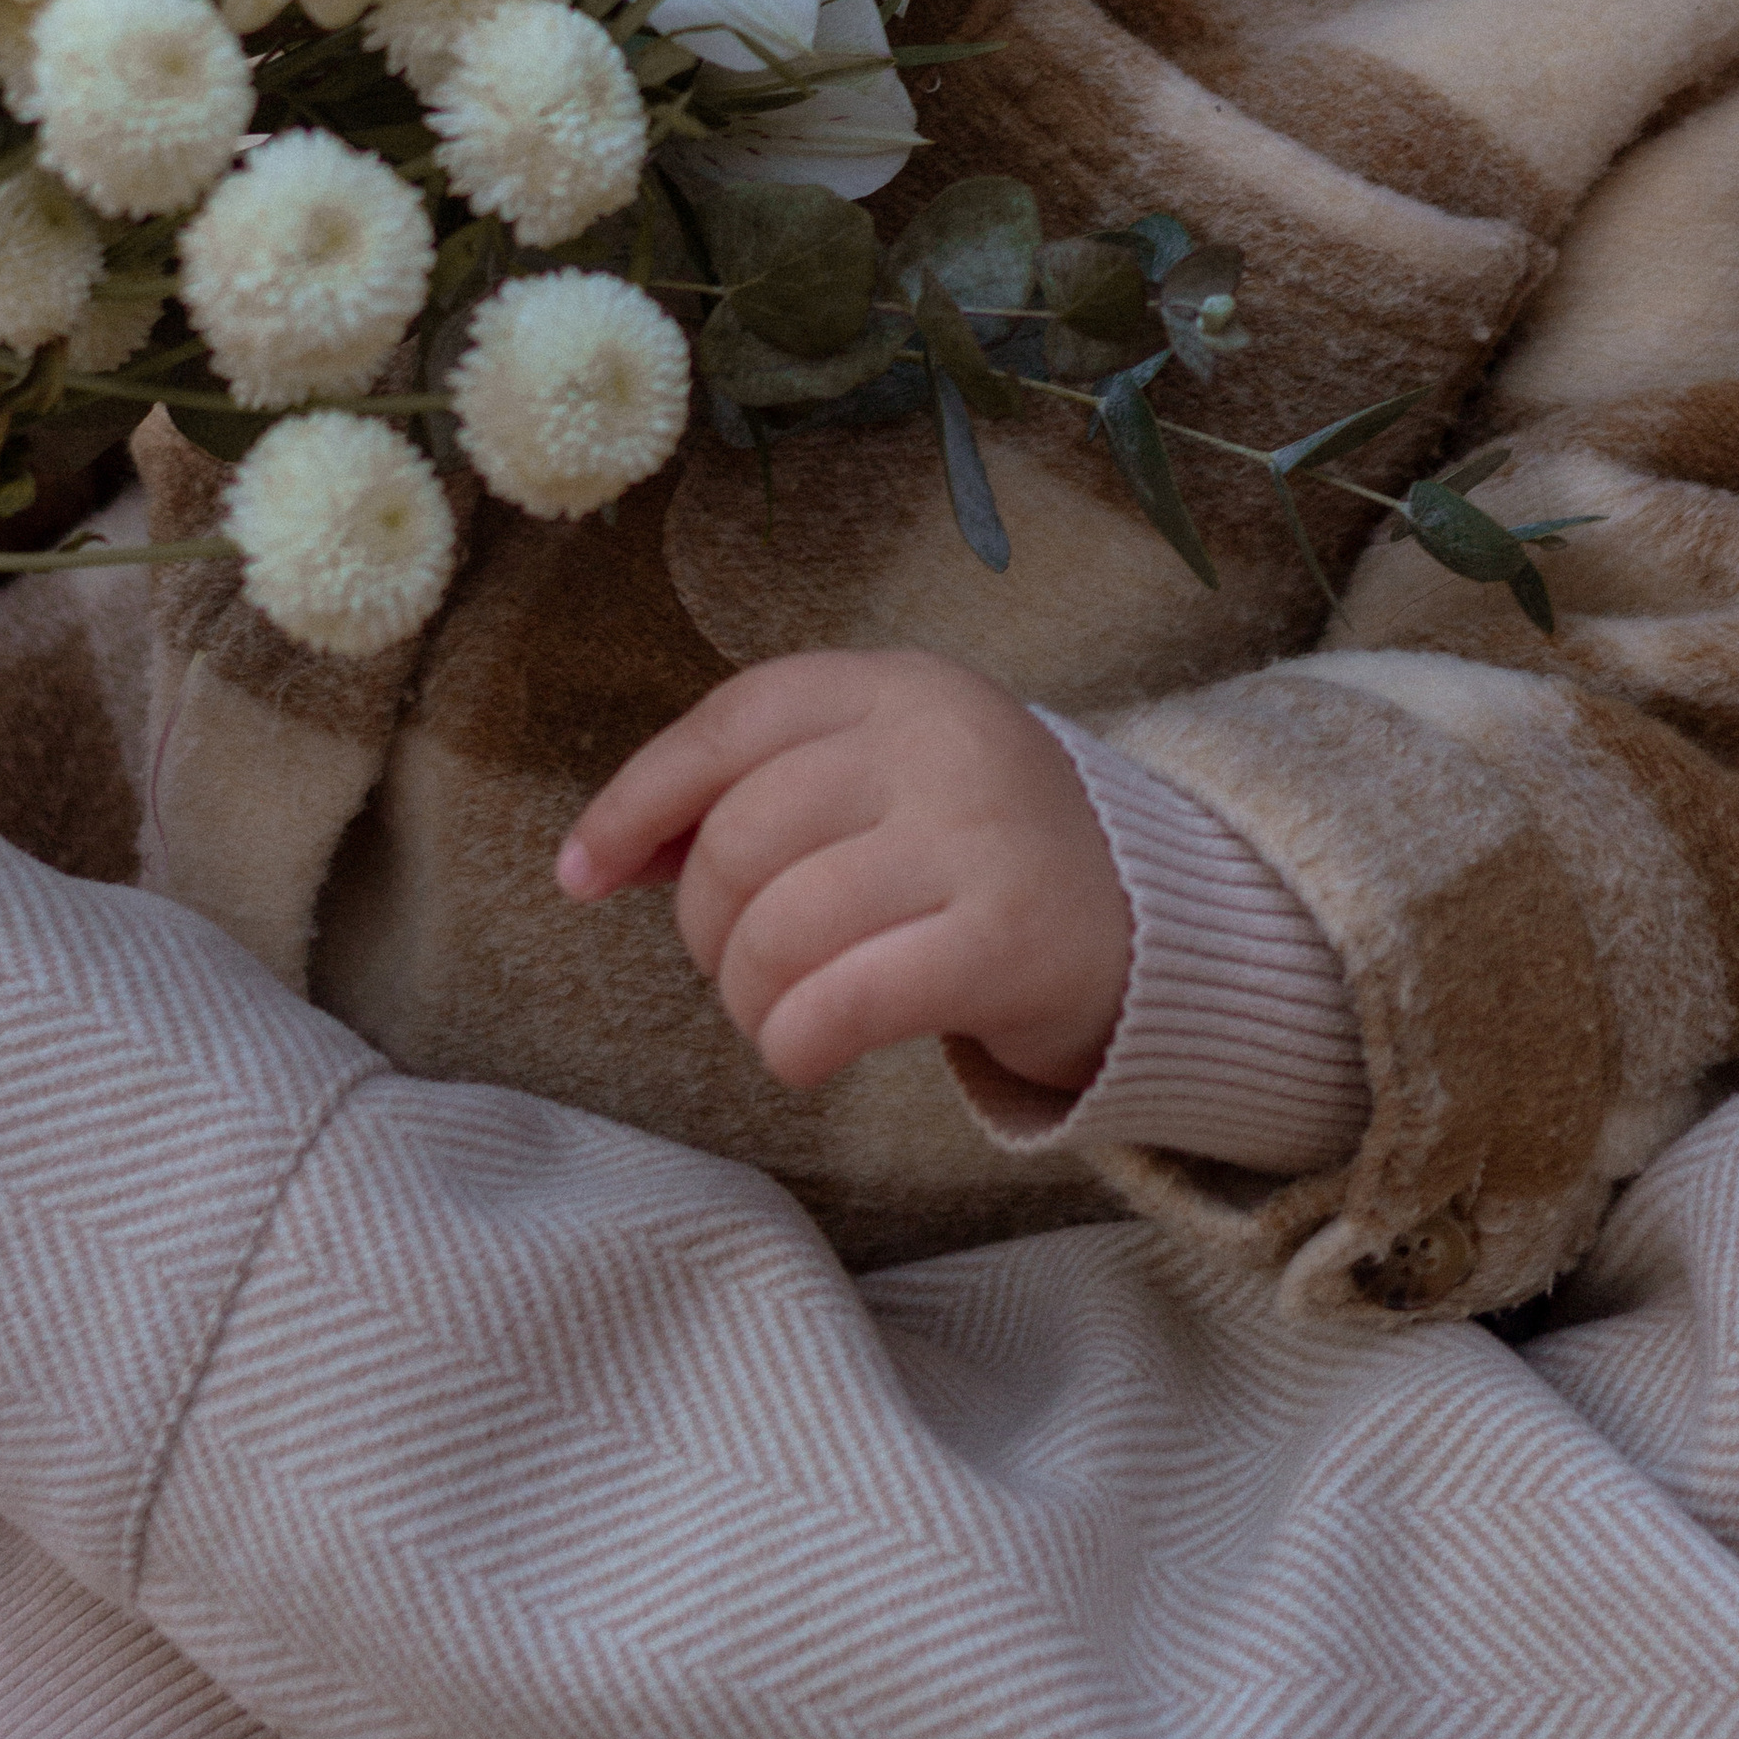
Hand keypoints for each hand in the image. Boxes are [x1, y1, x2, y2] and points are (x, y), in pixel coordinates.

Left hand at [558, 647, 1132, 1098]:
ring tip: (780, 1015)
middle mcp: (941, 742)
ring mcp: (981, 836)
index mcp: (900, 686)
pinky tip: (808, 1053)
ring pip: (779, 930)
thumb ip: (754, 800)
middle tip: (740, 968)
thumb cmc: (976, 859)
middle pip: (740, 840)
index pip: (732, 722)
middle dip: (705, 929)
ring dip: (748, 1000)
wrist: (1157, 925)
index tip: (582, 875)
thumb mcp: (880, 788)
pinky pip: (843, 1002)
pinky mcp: (1009, 939)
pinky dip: (795, 1043)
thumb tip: (598, 858)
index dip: (638, 801)